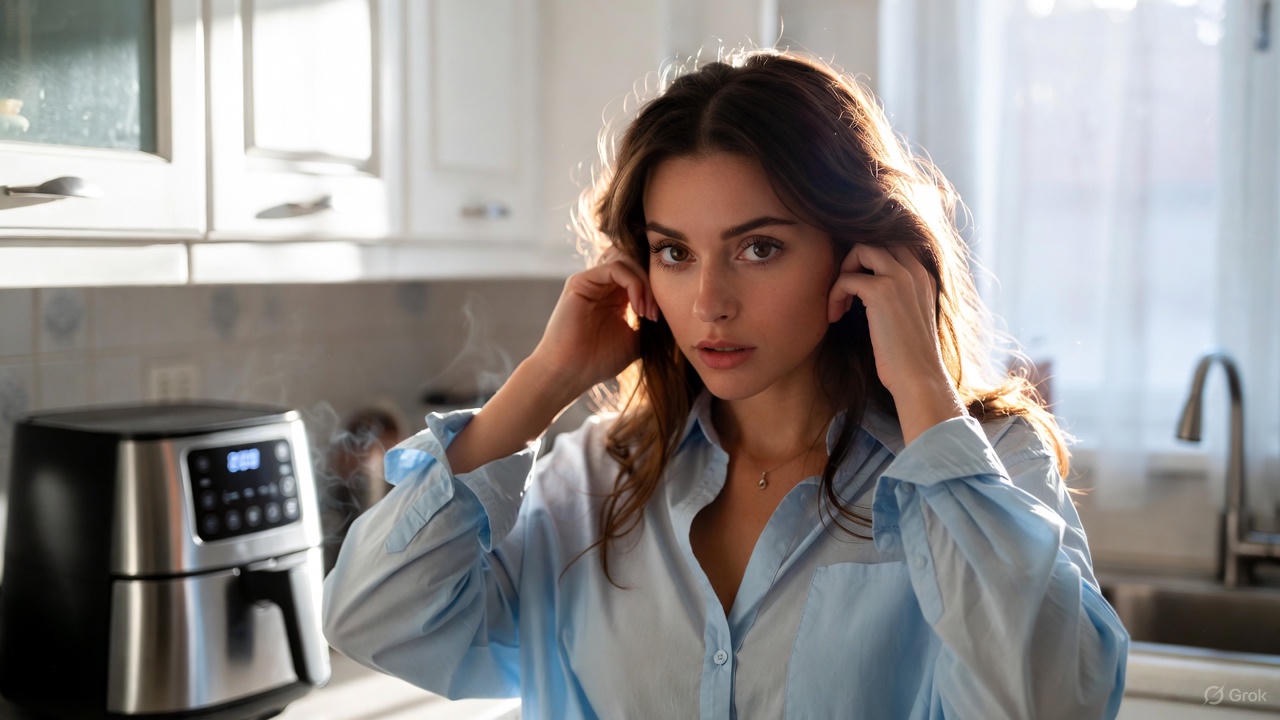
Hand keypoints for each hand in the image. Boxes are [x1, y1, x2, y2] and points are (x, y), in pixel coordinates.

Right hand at [529, 249, 656, 400]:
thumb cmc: (598, 361)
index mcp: (615, 297)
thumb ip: (649, 323)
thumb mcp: (635, 341)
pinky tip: (637, 306)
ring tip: (647, 311)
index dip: (656, 290)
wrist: (570, 373)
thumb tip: (673, 311)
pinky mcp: (580, 281)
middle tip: (656, 314)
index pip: (641, 275)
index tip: (661, 318)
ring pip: (627, 261)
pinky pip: (615, 267)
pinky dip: (633, 283)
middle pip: (636, 263)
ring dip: (644, 284)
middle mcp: (602, 285)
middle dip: (653, 285)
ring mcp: (591, 281)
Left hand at [827, 244, 964, 443]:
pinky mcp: (881, 292)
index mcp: (924, 275)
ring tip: (838, 303)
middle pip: (876, 239)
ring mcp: (900, 278)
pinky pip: (847, 278)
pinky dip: (835, 295)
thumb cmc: (908, 357)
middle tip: (844, 292)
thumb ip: (896, 295)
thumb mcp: (906, 317)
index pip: (893, 243)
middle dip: (853, 261)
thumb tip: (865, 287)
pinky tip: (835, 317)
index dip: (868, 258)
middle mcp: (915, 270)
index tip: (856, 286)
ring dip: (842, 273)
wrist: (918, 379)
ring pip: (860, 249)